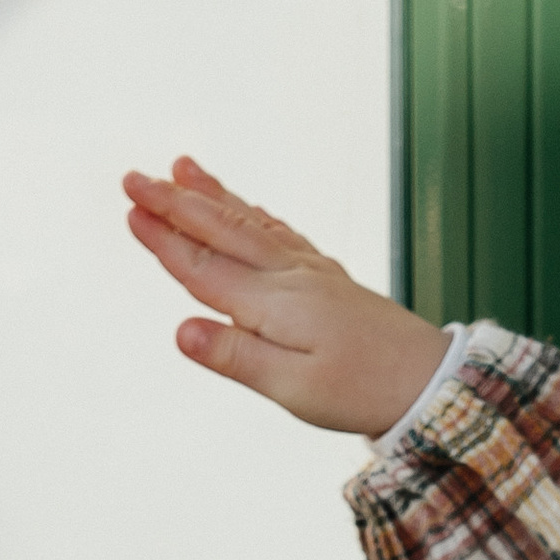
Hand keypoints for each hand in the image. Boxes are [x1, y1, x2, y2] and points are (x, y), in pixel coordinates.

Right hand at [123, 157, 446, 435]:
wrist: (429, 383)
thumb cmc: (361, 391)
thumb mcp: (292, 388)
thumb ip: (235, 357)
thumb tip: (181, 331)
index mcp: (274, 304)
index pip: (204, 268)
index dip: (164, 241)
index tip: (130, 211)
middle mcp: (290, 277)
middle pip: (221, 231)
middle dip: (175, 204)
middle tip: (134, 177)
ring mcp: (311, 272)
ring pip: (250, 223)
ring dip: (212, 196)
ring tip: (181, 168)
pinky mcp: (328, 278)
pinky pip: (280, 233)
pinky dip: (253, 213)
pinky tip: (246, 206)